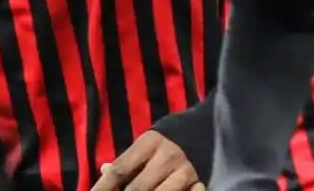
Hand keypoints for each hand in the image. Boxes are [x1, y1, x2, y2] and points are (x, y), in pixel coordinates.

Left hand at [89, 130, 203, 190]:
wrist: (210, 128)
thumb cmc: (170, 139)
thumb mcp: (148, 142)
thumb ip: (127, 160)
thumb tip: (103, 172)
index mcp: (150, 142)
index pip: (120, 170)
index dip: (102, 188)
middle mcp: (168, 157)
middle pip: (137, 189)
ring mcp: (186, 173)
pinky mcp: (201, 185)